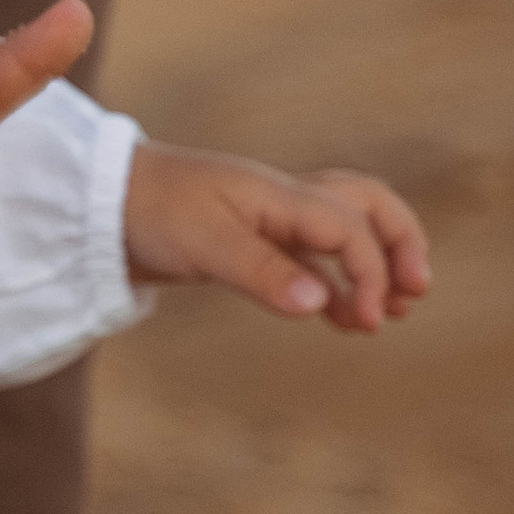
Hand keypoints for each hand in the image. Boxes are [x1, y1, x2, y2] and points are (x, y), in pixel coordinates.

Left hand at [124, 145, 428, 331]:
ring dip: (373, 264)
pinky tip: (340, 318)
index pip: (351, 227)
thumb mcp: (203, 244)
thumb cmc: (149, 212)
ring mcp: (269, 219)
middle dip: (401, 244)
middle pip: (367, 206)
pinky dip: (335, 282)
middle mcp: (284, 200)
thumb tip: (320, 306)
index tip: (366, 319)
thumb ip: (262, 273)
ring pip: (345, 228)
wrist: (99, 204)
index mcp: (279, 194)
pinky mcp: (250, 242)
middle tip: (414, 293)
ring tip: (386, 313)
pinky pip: (311, 255)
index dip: (371, 271)